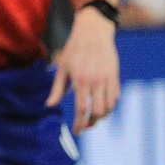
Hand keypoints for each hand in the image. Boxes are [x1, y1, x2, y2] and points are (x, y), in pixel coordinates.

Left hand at [46, 6, 120, 132]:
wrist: (94, 32)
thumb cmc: (74, 49)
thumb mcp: (62, 68)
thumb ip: (57, 89)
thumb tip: (50, 105)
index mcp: (81, 81)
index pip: (81, 109)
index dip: (79, 124)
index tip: (77, 131)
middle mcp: (96, 82)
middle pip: (97, 112)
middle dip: (91, 123)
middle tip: (84, 125)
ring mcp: (107, 79)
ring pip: (108, 107)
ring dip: (101, 116)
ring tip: (93, 117)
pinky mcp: (115, 76)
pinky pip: (115, 97)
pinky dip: (109, 106)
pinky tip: (101, 106)